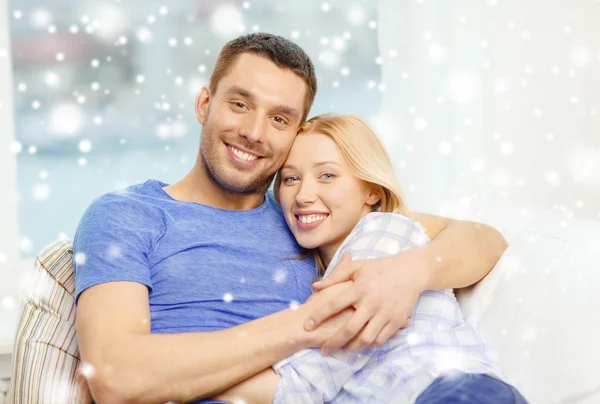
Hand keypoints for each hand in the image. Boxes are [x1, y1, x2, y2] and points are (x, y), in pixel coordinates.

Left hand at [307, 250, 430, 352]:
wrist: (411, 271)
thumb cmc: (380, 268)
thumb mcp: (358, 267)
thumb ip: (335, 276)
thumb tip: (315, 286)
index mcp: (359, 288)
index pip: (333, 305)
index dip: (318, 317)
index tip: (307, 326)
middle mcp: (371, 302)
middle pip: (348, 329)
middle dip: (333, 342)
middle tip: (324, 350)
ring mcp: (385, 313)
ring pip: (365, 339)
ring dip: (352, 347)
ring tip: (343, 349)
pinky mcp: (396, 321)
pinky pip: (380, 340)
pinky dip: (370, 344)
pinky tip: (361, 344)